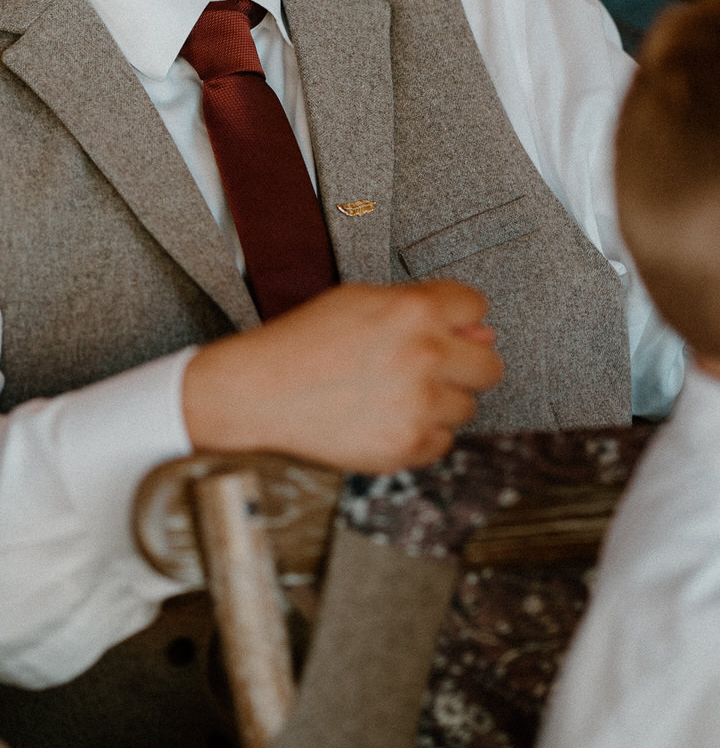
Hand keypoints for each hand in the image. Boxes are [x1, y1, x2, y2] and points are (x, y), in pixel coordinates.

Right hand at [182, 279, 502, 473]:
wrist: (258, 392)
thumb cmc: (305, 342)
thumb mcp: (360, 302)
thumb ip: (423, 307)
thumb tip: (484, 332)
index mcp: (413, 309)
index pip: (476, 306)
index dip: (457, 317)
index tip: (437, 328)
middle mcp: (424, 354)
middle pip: (489, 365)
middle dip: (461, 365)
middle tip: (422, 367)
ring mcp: (419, 404)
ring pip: (467, 406)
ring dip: (438, 401)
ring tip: (390, 393)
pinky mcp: (409, 445)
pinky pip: (443, 441)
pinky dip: (419, 432)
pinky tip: (382, 417)